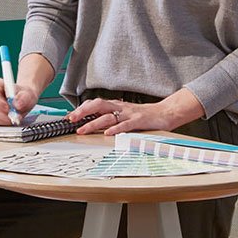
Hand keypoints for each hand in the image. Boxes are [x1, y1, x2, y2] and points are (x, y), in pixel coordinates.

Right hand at [0, 78, 37, 125]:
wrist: (22, 99)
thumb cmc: (22, 94)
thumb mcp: (27, 93)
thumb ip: (24, 98)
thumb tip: (17, 105)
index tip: (8, 108)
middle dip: (2, 114)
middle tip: (14, 116)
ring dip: (3, 119)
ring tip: (13, 117)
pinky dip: (2, 122)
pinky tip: (9, 119)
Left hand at [71, 89, 203, 136]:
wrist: (167, 112)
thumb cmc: (146, 116)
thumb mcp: (127, 114)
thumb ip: (114, 117)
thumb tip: (97, 122)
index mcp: (117, 105)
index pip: (95, 104)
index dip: (81, 109)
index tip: (69, 117)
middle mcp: (121, 107)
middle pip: (97, 105)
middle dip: (83, 112)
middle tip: (71, 120)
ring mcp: (130, 114)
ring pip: (108, 116)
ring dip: (93, 123)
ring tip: (82, 130)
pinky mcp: (139, 121)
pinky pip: (125, 125)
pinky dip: (116, 129)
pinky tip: (107, 133)